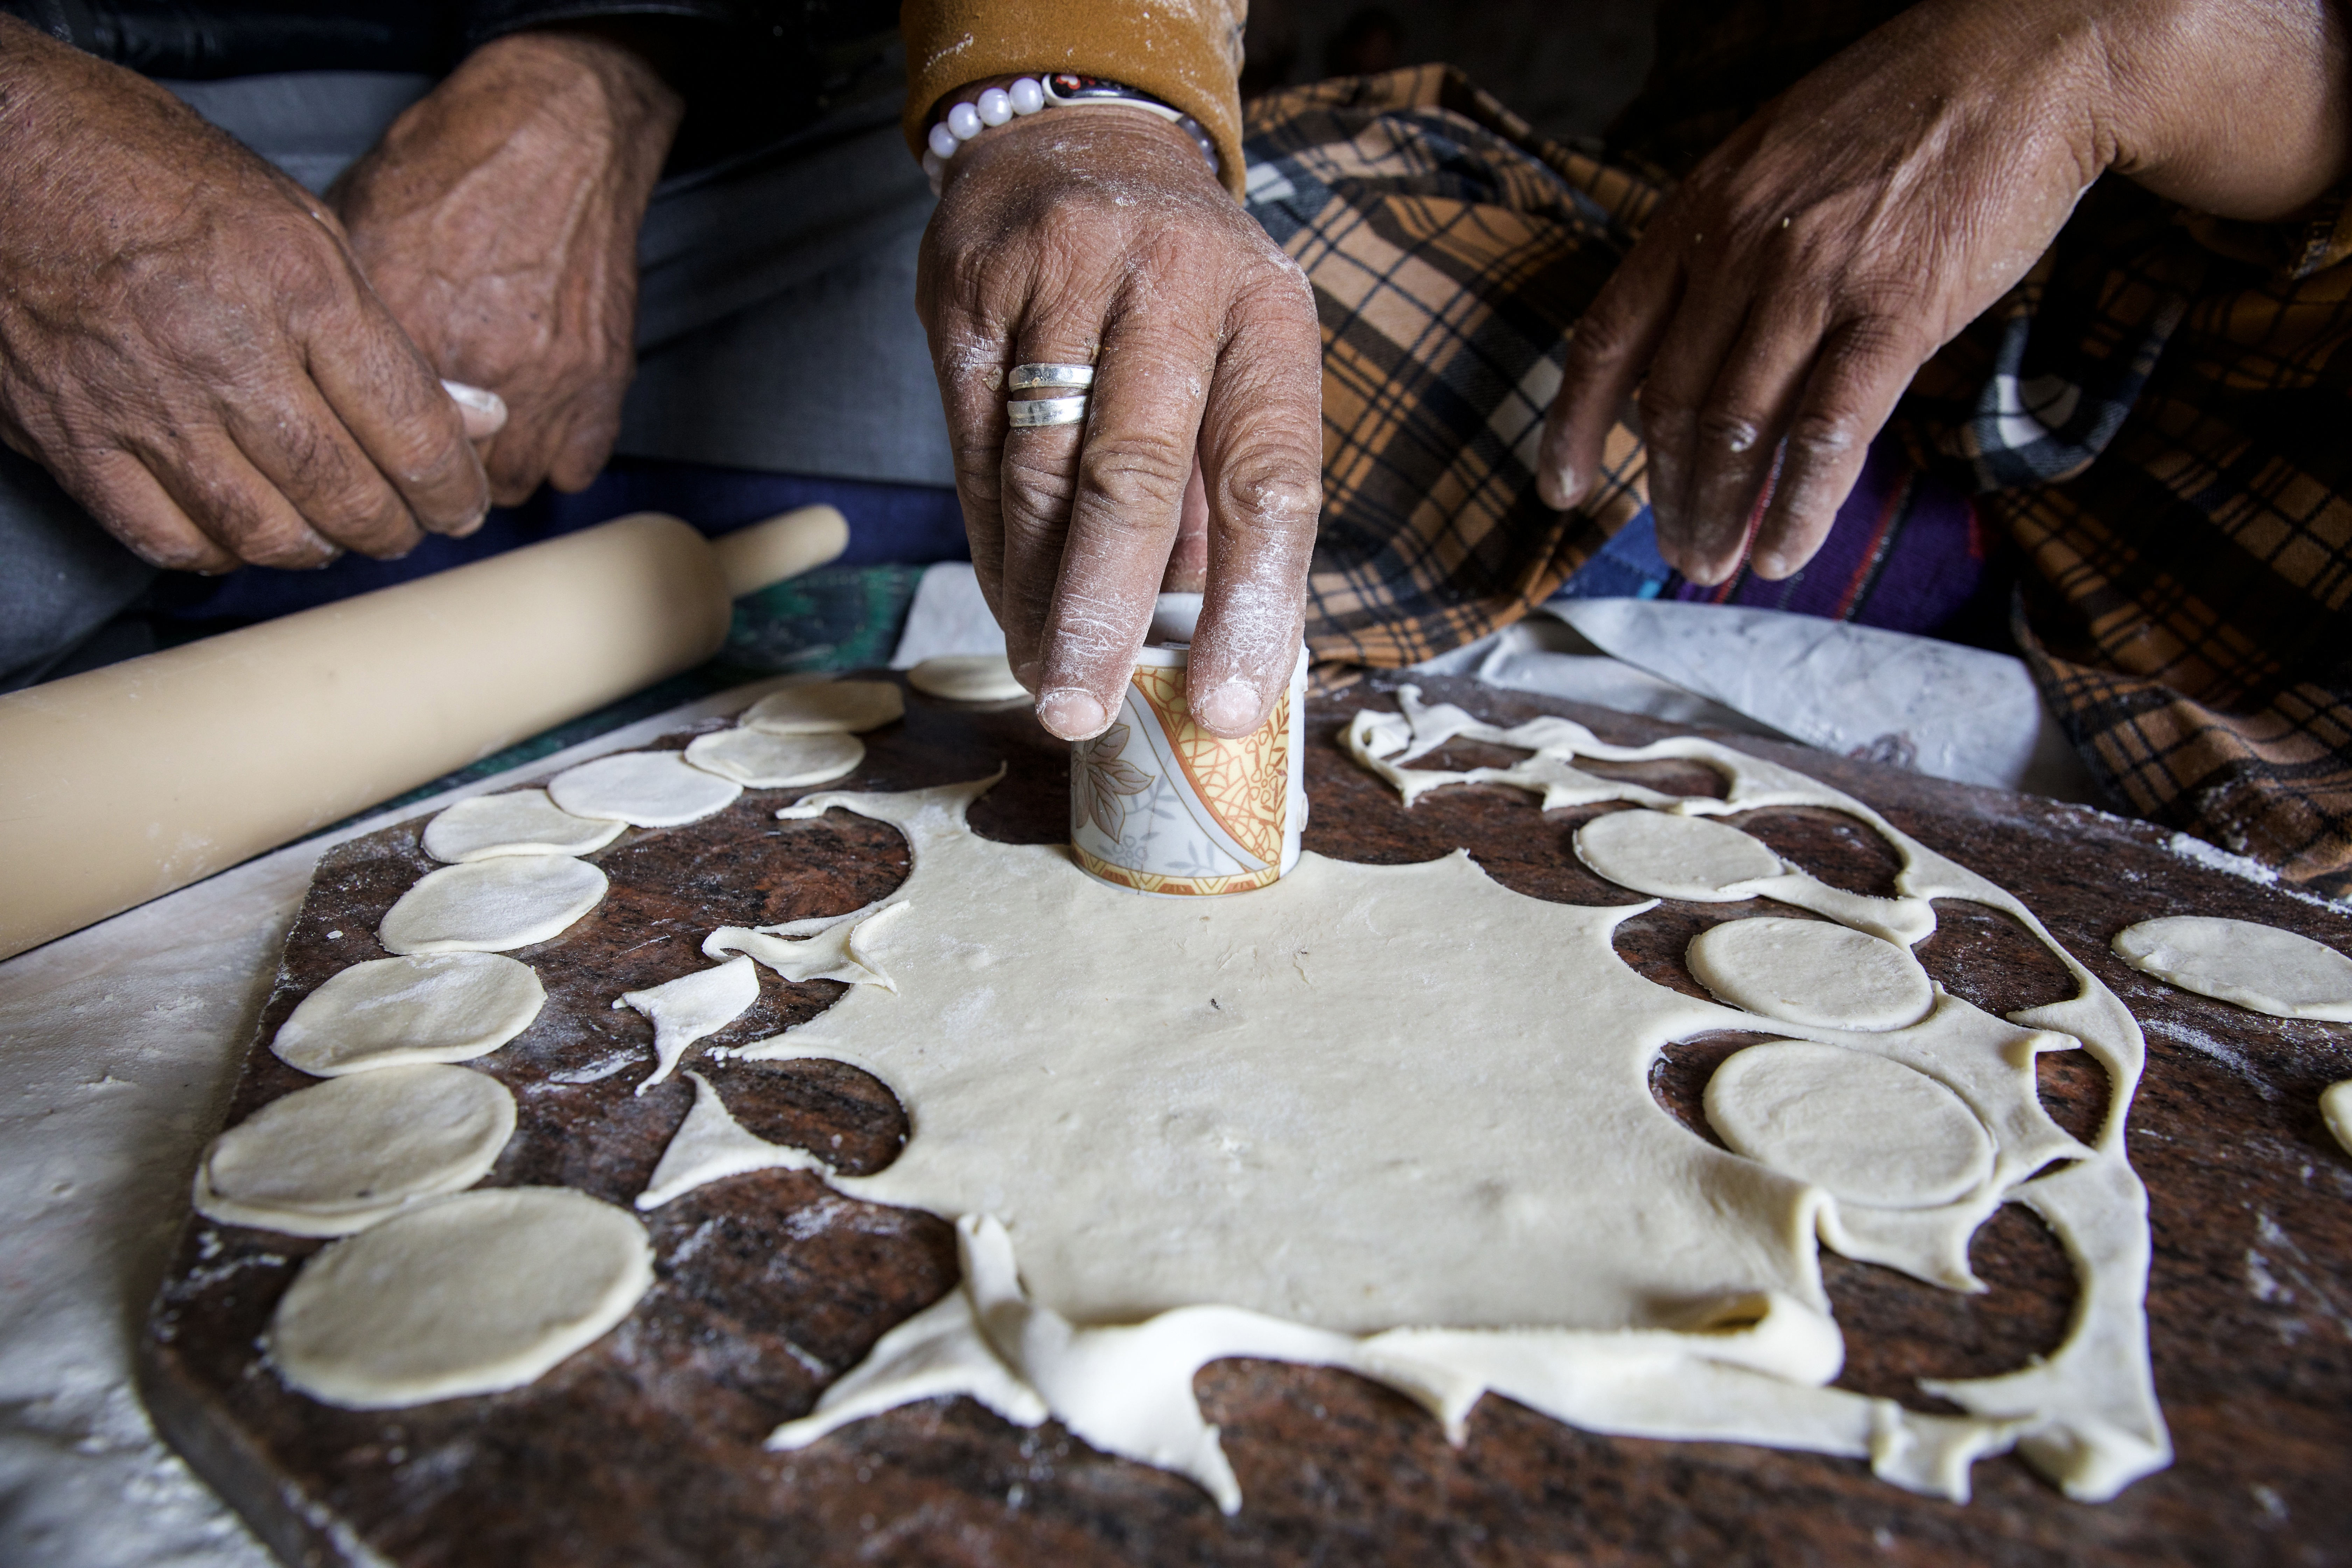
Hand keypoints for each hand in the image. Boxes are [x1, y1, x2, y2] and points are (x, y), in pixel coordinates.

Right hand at [0, 18, 489, 571]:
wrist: (4, 150)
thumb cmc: (154, 172)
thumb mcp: (300, 225)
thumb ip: (381, 333)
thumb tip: (468, 416)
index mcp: (296, 289)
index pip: (409, 427)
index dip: (451, 485)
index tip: (461, 504)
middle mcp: (225, 354)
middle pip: (343, 492)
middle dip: (394, 528)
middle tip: (406, 527)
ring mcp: (144, 403)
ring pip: (263, 531)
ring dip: (317, 548)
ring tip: (336, 533)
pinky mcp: (75, 438)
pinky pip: (168, 537)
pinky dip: (220, 551)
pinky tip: (245, 531)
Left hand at [333, 29, 680, 504]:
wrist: (557, 131)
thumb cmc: (456, 165)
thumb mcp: (360, 223)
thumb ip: (345, 313)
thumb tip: (315, 372)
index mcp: (413, 328)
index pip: (377, 442)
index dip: (367, 459)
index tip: (364, 461)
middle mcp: (484, 364)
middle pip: (444, 480)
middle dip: (429, 479)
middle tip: (421, 460)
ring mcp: (551, 379)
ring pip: (513, 484)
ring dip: (490, 476)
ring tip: (475, 450)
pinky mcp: (603, 380)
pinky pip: (575, 466)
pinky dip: (554, 458)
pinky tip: (533, 429)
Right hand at [920, 106, 1322, 739]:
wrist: (1076, 140)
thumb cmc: (1180, 287)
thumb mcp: (1241, 352)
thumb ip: (1228, 484)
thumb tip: (1213, 642)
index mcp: (1263, 309)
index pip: (1267, 475)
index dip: (1250, 599)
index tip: (1229, 700)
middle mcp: (1166, 283)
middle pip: (1134, 476)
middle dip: (1107, 614)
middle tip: (1086, 714)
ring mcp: (1057, 280)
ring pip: (1039, 474)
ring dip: (1040, 598)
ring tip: (1049, 678)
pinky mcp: (966, 296)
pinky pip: (972, 452)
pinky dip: (994, 546)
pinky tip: (1012, 608)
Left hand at [1536, 0, 2350, 584]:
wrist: (2021, 60)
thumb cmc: (1899, 114)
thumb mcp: (1770, 161)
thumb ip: (1722, 248)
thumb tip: (1691, 344)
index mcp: (1699, 211)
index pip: (1608, 337)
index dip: (1575, 425)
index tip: (1562, 487)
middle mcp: (1741, 246)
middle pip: (1672, 400)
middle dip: (1667, 490)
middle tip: (1679, 547)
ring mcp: (1817, 279)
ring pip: (1739, 427)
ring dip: (1722, 509)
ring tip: (1719, 561)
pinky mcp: (1897, 309)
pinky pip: (1829, 431)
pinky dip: (1798, 503)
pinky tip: (1785, 549)